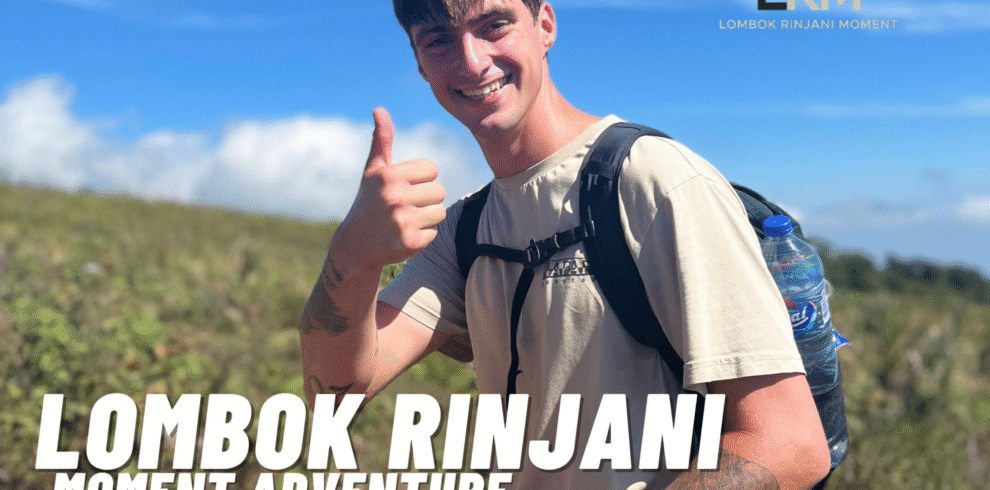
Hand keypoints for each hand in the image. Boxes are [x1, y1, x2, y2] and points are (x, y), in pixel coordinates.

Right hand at [332, 108, 445, 272]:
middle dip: (425, 199)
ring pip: (439, 212)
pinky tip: (404, 236)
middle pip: (439, 191)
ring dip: (426, 218)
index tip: (404, 187)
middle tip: (403, 207)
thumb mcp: (373, 171)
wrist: (356, 245)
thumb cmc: (369, 201)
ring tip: (405, 220)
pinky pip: (435, 232)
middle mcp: (395, 196)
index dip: (421, 179)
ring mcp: (403, 220)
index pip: (432, 169)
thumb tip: (380, 109)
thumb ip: (381, 140)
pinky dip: (423, 236)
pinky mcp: (410, 242)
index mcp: (389, 175)